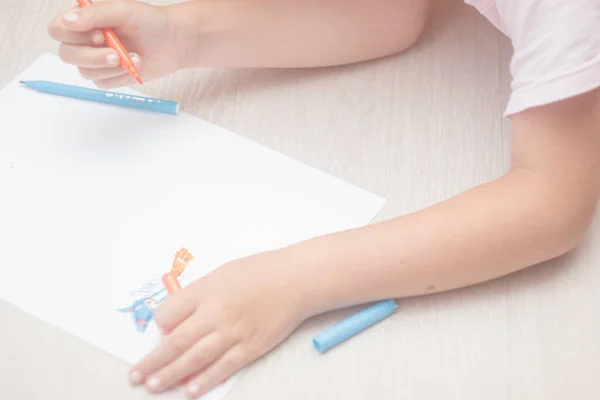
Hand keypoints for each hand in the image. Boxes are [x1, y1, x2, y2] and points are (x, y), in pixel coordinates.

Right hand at [48, 0, 181, 87]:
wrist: (172, 42)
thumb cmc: (149, 22)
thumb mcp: (123, 10)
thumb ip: (95, 14)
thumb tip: (68, 21)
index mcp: (83, 20)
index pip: (58, 29)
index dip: (72, 35)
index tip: (99, 35)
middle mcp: (84, 40)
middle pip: (67, 54)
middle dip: (92, 56)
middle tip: (116, 53)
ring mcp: (95, 60)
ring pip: (84, 71)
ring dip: (110, 67)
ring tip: (134, 56)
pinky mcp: (108, 77)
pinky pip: (102, 82)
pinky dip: (119, 75)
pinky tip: (134, 65)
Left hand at [129, 249, 306, 397]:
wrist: (295, 280)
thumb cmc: (258, 272)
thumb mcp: (222, 274)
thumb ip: (198, 295)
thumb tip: (177, 321)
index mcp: (206, 291)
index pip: (169, 313)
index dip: (158, 325)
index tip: (158, 333)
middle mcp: (216, 313)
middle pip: (176, 341)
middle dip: (153, 361)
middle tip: (136, 376)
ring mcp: (234, 332)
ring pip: (195, 359)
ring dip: (172, 374)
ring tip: (154, 386)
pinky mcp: (251, 347)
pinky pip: (224, 367)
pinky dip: (205, 380)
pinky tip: (189, 391)